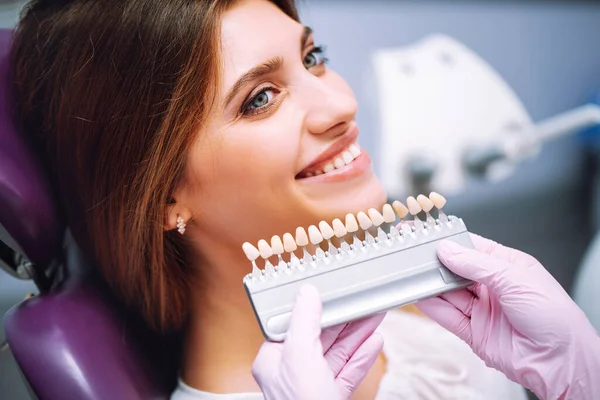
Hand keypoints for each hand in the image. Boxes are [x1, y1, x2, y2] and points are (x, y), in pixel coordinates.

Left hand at [252, 285, 384, 399]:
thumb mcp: (300, 356)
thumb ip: (304, 321)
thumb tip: (307, 293)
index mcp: (275, 361)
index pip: (296, 324)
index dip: (317, 308)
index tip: (334, 294)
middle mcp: (292, 373)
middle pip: (322, 337)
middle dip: (346, 320)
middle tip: (363, 303)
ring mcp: (313, 387)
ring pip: (338, 353)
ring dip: (358, 334)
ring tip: (374, 317)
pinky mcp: (331, 397)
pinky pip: (348, 372)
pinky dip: (362, 357)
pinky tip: (374, 343)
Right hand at [417, 234, 599, 399]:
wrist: (560, 362)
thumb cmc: (554, 317)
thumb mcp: (514, 278)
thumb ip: (477, 264)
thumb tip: (448, 250)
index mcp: (508, 266)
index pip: (472, 248)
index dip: (449, 241)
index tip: (427, 234)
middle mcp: (494, 287)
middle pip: (457, 270)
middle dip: (436, 263)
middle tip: (413, 254)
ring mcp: (483, 310)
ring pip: (449, 293)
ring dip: (431, 285)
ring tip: (412, 274)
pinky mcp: (474, 333)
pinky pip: (448, 317)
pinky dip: (432, 307)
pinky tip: (420, 297)